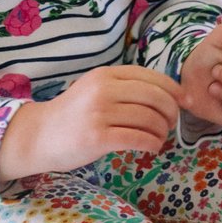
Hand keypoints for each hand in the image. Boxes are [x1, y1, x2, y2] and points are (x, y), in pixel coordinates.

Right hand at [0, 65, 181, 179]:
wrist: (37, 136)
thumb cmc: (73, 114)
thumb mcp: (96, 89)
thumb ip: (126, 87)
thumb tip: (171, 94)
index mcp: (106, 75)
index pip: (153, 78)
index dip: (174, 90)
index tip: (184, 102)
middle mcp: (103, 90)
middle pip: (156, 98)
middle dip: (172, 112)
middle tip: (171, 124)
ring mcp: (99, 113)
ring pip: (150, 119)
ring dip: (162, 131)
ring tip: (159, 137)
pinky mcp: (97, 138)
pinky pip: (139, 139)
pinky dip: (153, 144)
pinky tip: (152, 147)